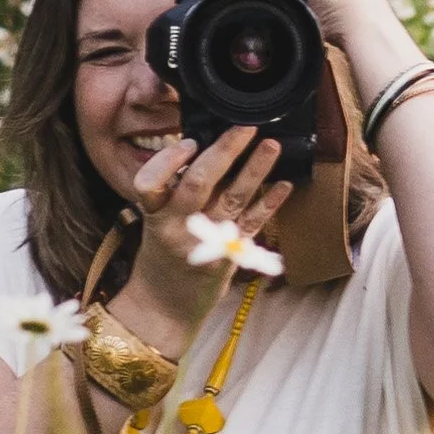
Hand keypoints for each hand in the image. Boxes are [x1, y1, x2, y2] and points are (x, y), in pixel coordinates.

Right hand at [119, 126, 291, 340]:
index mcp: (154, 215)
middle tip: (245, 127)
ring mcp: (205, 243)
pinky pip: (252, 225)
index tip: (190, 142)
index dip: (168, 160)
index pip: (149, 183)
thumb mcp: (154, 221)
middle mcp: (177, 227)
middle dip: (223, 152)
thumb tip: (208, 147)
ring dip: (254, 170)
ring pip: (231, 200)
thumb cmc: (161, 255)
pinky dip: (269, 204)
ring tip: (272, 146)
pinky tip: (284, 185)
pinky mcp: (228, 256)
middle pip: (197, 184)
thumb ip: (173, 190)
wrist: (164, 307)